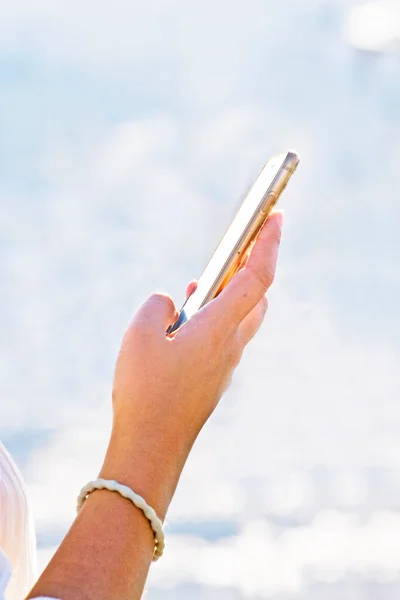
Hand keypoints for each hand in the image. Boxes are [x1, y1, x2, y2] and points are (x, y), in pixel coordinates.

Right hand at [100, 211, 282, 517]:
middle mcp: (231, 344)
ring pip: (240, 318)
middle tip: (239, 247)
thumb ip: (157, 306)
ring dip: (229, 294)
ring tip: (200, 283)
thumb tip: (172, 302)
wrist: (152, 447)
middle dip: (251, 267)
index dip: (269, 244)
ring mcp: (225, 364)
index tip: (277, 218)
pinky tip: (187, 320)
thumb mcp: (139, 335)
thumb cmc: (145, 391)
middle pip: (256, 296)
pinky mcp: (214, 378)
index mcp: (219, 328)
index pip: (257, 277)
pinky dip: (215, 318)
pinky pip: (223, 337)